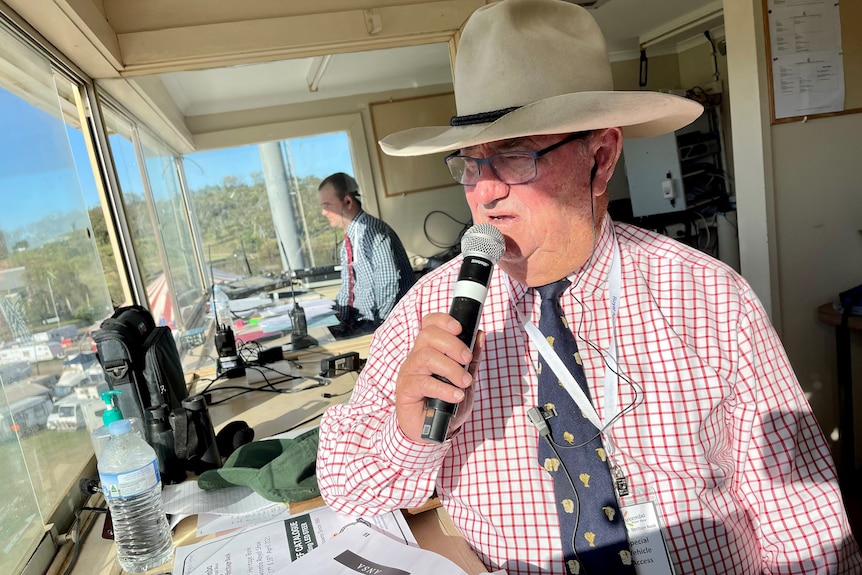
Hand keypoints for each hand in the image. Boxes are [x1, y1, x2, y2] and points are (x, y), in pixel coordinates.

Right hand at [394, 313, 484, 442]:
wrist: (432, 432)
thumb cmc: (446, 403)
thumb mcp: (464, 379)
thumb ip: (472, 359)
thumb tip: (480, 335)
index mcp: (429, 350)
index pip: (429, 324)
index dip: (443, 321)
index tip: (460, 328)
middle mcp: (416, 357)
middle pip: (428, 335)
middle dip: (453, 345)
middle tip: (467, 360)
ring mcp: (409, 372)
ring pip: (426, 357)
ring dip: (451, 368)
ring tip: (465, 382)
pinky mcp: (406, 390)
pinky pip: (423, 382)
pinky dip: (444, 389)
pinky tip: (456, 396)